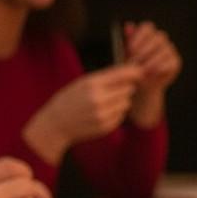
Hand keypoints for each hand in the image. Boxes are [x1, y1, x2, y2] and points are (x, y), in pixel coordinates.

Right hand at [24, 63, 142, 162]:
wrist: (56, 124)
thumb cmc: (70, 99)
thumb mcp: (82, 82)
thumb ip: (106, 77)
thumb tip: (131, 71)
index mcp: (92, 84)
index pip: (121, 74)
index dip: (134, 72)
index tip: (139, 72)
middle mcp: (98, 99)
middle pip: (128, 89)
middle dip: (125, 88)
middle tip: (114, 89)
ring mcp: (103, 114)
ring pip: (126, 103)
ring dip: (121, 101)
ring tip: (106, 102)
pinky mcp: (106, 126)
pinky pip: (121, 116)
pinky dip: (116, 113)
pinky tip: (102, 112)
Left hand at [122, 21, 180, 126]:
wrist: (141, 86)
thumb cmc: (133, 67)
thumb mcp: (126, 54)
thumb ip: (128, 39)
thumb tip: (128, 25)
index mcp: (148, 35)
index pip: (148, 27)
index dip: (139, 36)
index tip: (130, 49)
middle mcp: (161, 40)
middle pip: (159, 37)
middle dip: (146, 49)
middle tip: (136, 61)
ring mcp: (170, 50)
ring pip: (165, 50)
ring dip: (152, 60)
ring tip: (142, 69)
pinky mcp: (176, 62)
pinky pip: (171, 61)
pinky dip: (160, 67)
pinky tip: (151, 72)